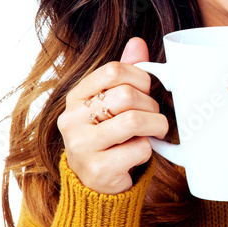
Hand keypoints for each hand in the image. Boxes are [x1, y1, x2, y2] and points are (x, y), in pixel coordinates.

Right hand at [56, 38, 168, 194]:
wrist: (94, 183)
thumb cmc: (108, 137)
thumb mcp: (112, 103)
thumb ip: (124, 73)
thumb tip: (137, 43)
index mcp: (76, 97)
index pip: (112, 71)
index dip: (139, 77)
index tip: (147, 90)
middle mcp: (72, 119)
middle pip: (125, 95)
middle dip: (150, 105)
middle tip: (153, 115)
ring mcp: (81, 145)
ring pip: (133, 121)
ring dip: (155, 125)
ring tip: (155, 130)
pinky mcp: (97, 169)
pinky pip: (137, 149)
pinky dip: (148, 150)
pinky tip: (139, 152)